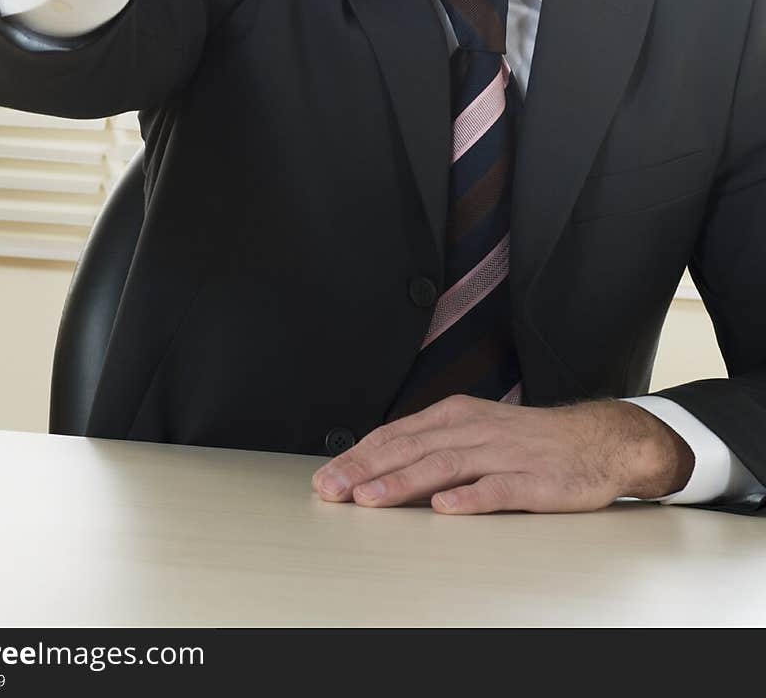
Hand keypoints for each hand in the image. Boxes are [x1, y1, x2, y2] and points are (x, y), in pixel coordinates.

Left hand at [311, 395, 694, 513]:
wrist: (597, 440)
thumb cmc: (529, 441)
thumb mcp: (475, 432)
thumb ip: (432, 446)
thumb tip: (379, 466)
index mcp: (456, 416)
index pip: (397, 435)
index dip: (359, 456)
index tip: (326, 477)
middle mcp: (474, 430)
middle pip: (412, 449)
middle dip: (367, 470)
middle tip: (332, 490)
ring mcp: (503, 454)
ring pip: (444, 466)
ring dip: (403, 482)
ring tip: (371, 498)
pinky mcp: (533, 480)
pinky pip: (497, 489)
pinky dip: (469, 498)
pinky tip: (445, 508)